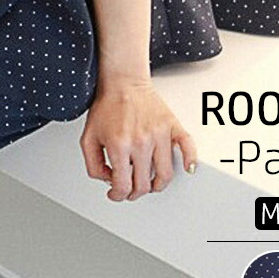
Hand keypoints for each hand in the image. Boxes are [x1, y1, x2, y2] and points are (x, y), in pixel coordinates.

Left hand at [80, 76, 196, 201]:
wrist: (123, 82)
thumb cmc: (107, 106)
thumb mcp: (88, 137)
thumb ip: (92, 164)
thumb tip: (107, 180)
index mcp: (119, 145)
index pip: (123, 186)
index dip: (118, 195)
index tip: (116, 193)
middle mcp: (141, 142)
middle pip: (144, 185)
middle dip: (135, 192)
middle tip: (130, 189)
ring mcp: (159, 134)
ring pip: (165, 174)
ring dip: (157, 185)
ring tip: (149, 182)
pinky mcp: (172, 126)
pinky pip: (188, 147)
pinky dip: (190, 161)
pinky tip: (187, 168)